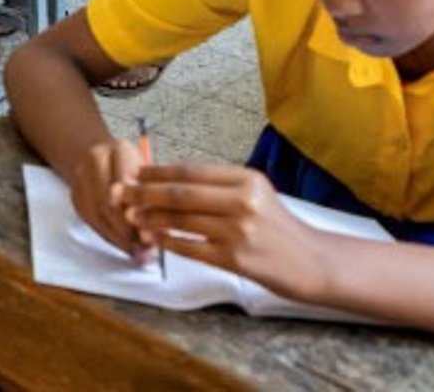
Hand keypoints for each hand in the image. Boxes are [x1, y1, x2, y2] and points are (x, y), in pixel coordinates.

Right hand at [65, 138, 150, 258]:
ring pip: (98, 215)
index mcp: (120, 149)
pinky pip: (91, 221)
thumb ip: (153, 197)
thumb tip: (160, 232)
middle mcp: (96, 159)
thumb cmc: (134, 168)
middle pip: (108, 201)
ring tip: (138, 252)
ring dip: (118, 237)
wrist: (102, 156)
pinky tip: (124, 245)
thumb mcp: (148, 173)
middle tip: (146, 247)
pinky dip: (109, 237)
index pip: (126, 183)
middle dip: (128, 229)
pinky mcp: (75, 195)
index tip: (150, 231)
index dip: (137, 209)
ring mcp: (81, 177)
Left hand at [122, 162, 331, 300]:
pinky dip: (168, 242)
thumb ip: (219, 186)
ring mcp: (239, 231)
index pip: (192, 171)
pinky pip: (191, 248)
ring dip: (151, 218)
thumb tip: (171, 179)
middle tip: (121, 193)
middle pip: (181, 193)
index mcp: (247, 179)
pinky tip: (153, 239)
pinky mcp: (236, 259)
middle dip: (145, 193)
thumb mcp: (256, 194)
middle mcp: (243, 201)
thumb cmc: (278, 227)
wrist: (312, 262)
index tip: (135, 172)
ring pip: (182, 220)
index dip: (158, 171)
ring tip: (130, 216)